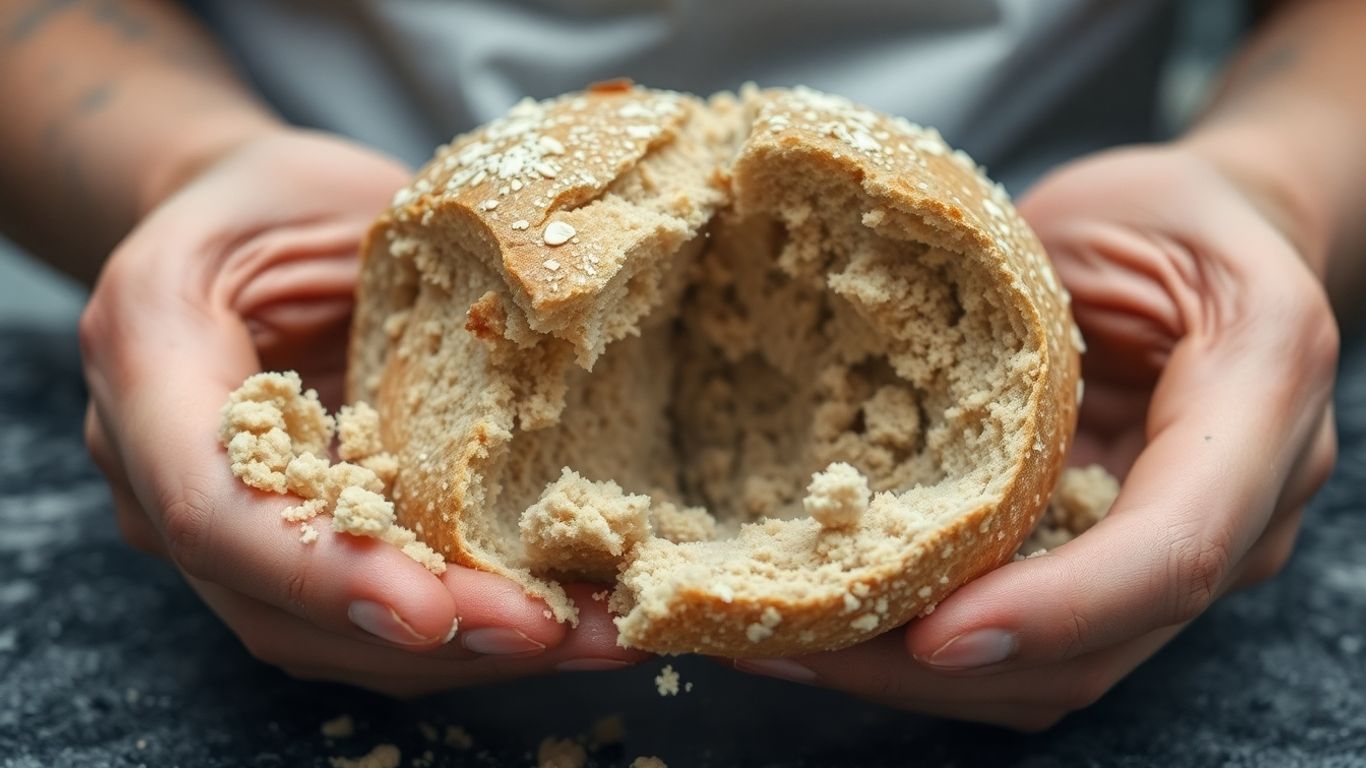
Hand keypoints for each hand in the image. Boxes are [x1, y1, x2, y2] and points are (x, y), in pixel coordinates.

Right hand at [80, 130, 645, 694]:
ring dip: (466, 656)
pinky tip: (568, 619)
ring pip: (325, 639)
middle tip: (565, 632)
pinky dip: (464, 636)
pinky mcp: (285, 555)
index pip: (218, 506)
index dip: (326, 572)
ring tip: (599, 635)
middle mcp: (158, 472)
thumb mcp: (334, 193)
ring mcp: (215, 531)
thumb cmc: (284, 200)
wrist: (235, 233)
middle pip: (277, 607)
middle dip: (431, 639)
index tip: (434, 612)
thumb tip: (570, 326)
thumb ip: (409, 268)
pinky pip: (363, 622)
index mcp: (149, 359)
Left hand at [731, 145, 1338, 728]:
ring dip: (917, 681)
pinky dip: (931, 657)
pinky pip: (1033, 649)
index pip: (1173, 545)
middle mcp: (1247, 506)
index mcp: (1260, 393)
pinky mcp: (1121, 573)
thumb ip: (1024, 308)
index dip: (1056, 606)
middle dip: (943, 669)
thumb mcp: (1101, 218)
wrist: (1226, 245)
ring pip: (1060, 674)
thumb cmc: (1165, 214)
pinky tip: (831, 629)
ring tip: (784, 646)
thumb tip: (873, 398)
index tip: (933, 633)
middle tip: (798, 645)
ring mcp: (1191, 558)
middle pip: (1102, 646)